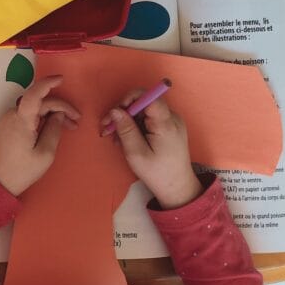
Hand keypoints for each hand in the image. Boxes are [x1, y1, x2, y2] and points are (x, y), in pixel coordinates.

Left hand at [0, 76, 79, 195]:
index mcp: (21, 120)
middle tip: (77, 122)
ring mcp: (8, 119)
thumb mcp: (45, 153)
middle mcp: (12, 115)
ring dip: (52, 113)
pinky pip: (28, 115)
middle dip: (60, 108)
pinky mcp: (8, 125)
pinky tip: (53, 128)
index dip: (48, 83)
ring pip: (34, 108)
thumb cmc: (22, 170)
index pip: (34, 94)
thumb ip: (54, 130)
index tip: (62, 79)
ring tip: (69, 127)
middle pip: (39, 102)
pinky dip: (42, 118)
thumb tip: (59, 114)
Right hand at [101, 91, 202, 209]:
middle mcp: (171, 117)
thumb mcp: (136, 153)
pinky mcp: (168, 127)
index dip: (130, 99)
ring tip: (115, 138)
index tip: (116, 113)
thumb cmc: (157, 173)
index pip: (149, 97)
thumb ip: (126, 130)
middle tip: (107, 129)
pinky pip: (147, 119)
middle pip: (143, 103)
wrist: (177, 187)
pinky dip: (134, 126)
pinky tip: (126, 139)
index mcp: (166, 123)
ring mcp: (170, 121)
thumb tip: (114, 110)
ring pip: (143, 111)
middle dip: (123, 113)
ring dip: (126, 121)